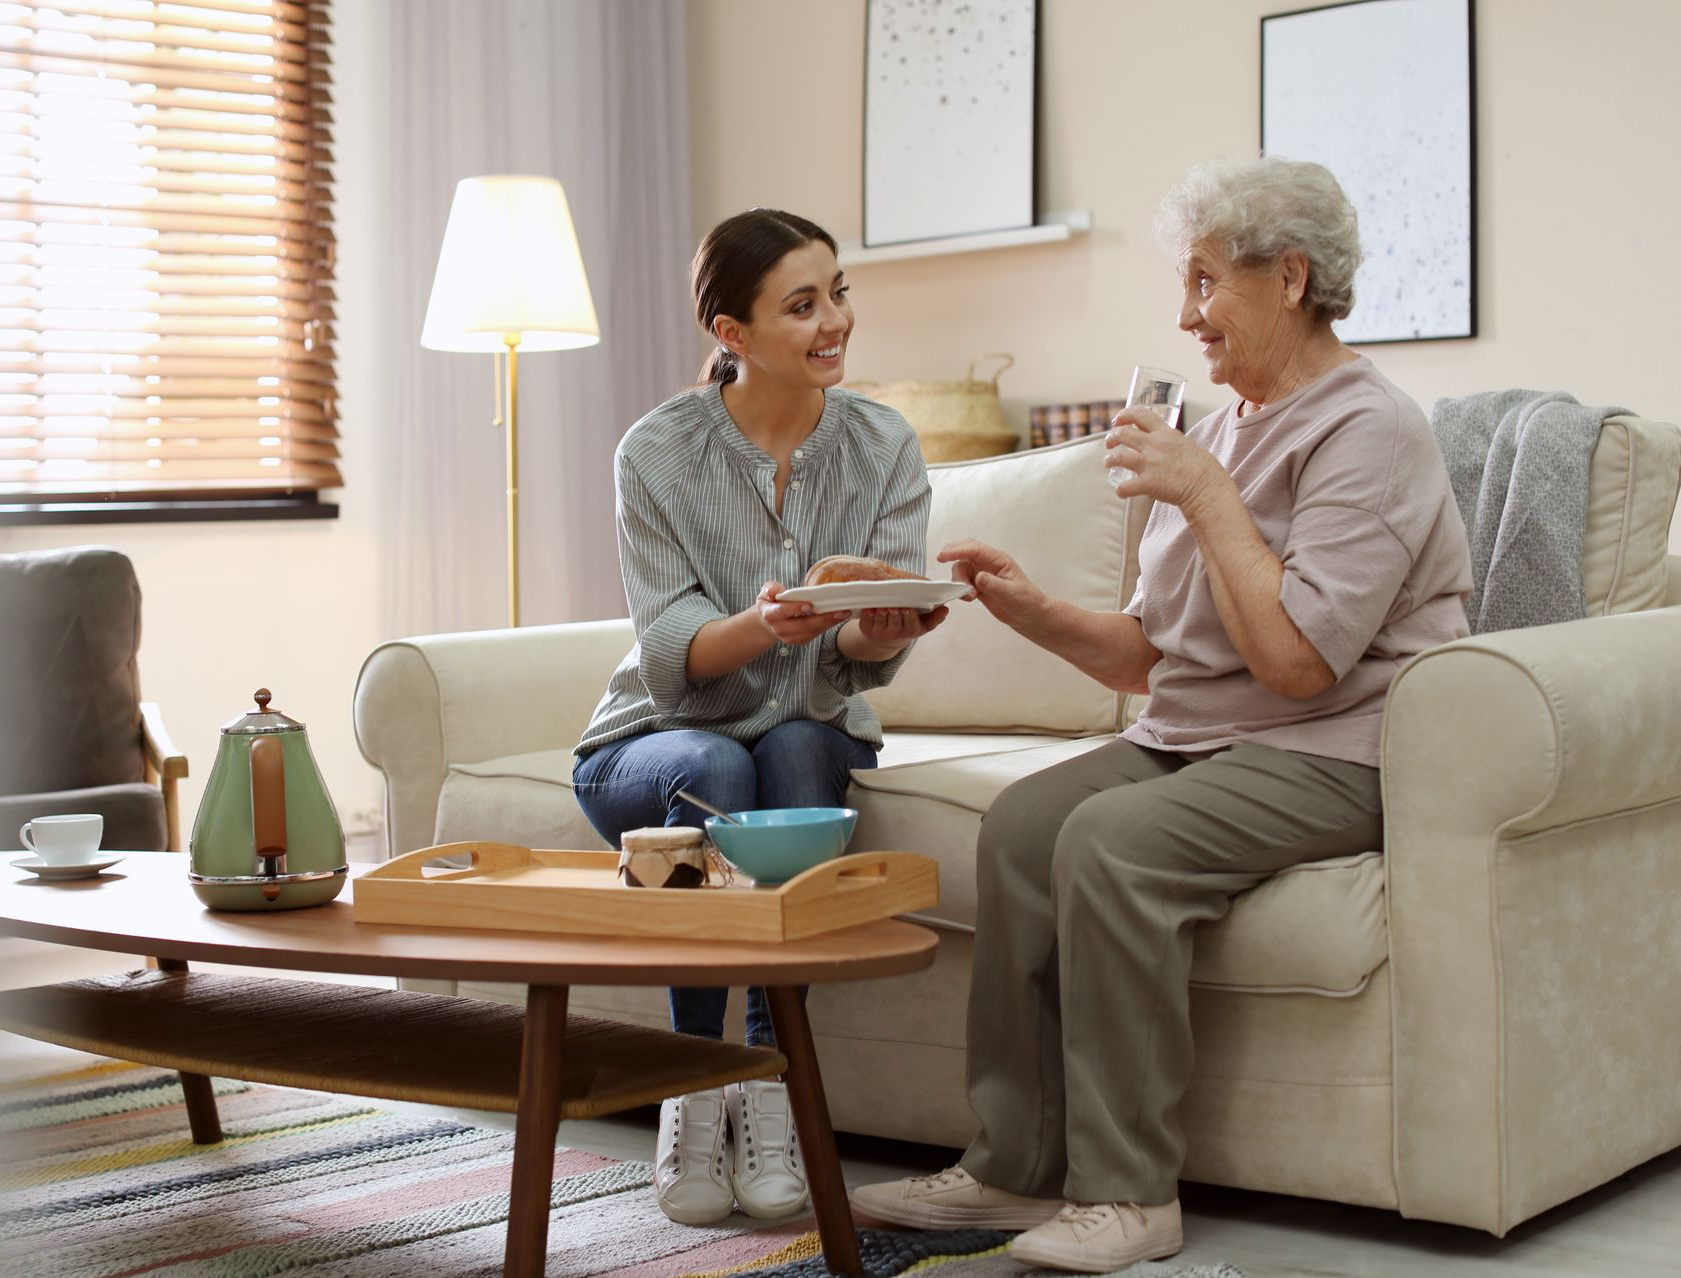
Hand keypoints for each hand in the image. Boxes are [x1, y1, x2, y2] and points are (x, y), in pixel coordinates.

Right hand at [755, 581, 848, 644]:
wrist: (768, 621)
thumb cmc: (770, 602)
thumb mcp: (766, 591)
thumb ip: (770, 589)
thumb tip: (776, 591)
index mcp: (770, 614)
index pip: (782, 612)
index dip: (795, 608)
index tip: (809, 605)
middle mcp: (779, 628)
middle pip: (802, 625)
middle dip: (823, 618)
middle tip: (840, 611)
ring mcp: (790, 637)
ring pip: (811, 632)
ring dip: (829, 623)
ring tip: (844, 614)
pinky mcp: (799, 640)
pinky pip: (814, 635)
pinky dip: (827, 627)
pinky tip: (838, 619)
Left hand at [857, 604, 949, 646]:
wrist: (887, 640)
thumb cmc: (908, 626)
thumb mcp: (923, 625)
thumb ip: (935, 617)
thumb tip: (945, 608)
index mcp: (910, 630)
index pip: (911, 623)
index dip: (909, 616)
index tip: (908, 608)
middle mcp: (895, 633)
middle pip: (895, 620)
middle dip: (894, 613)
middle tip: (894, 605)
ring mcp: (880, 632)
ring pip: (881, 620)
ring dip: (881, 613)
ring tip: (883, 605)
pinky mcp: (867, 629)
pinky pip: (867, 620)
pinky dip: (868, 613)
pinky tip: (870, 607)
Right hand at [935, 539, 1047, 630]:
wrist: (1030, 616)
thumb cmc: (1027, 602)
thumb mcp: (1010, 593)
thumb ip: (993, 584)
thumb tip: (977, 577)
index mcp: (998, 560)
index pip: (974, 549)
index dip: (957, 550)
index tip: (943, 556)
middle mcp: (989, 564)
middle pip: (965, 551)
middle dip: (952, 553)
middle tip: (941, 560)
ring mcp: (983, 574)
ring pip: (962, 567)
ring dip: (959, 579)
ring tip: (970, 595)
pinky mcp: (979, 585)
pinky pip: (962, 581)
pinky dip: (960, 588)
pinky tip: (970, 598)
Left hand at [1104, 407, 1224, 513]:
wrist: (1208, 487)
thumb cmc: (1203, 469)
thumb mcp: (1187, 445)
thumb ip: (1171, 442)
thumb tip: (1164, 444)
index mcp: (1166, 433)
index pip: (1140, 414)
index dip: (1124, 415)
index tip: (1118, 421)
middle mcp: (1155, 445)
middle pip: (1123, 433)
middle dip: (1112, 437)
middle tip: (1109, 443)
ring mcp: (1150, 464)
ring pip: (1118, 456)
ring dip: (1109, 459)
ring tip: (1108, 462)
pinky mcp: (1148, 483)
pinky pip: (1124, 486)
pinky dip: (1120, 489)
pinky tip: (1122, 491)